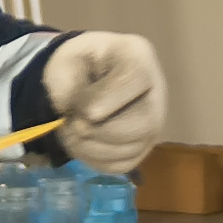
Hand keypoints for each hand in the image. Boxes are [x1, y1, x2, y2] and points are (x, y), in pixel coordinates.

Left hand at [44, 31, 165, 172]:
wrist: (84, 76)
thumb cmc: (77, 64)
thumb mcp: (65, 62)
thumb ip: (70, 87)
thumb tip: (85, 124)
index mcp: (138, 57)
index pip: (134, 80)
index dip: (101, 101)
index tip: (79, 107)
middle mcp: (157, 91)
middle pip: (144, 123)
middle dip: (100, 131)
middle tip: (73, 125)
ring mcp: (155, 121)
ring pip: (133, 149)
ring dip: (91, 148)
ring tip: (72, 133)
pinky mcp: (144, 146)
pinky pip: (124, 164)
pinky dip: (96, 160)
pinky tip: (83, 144)